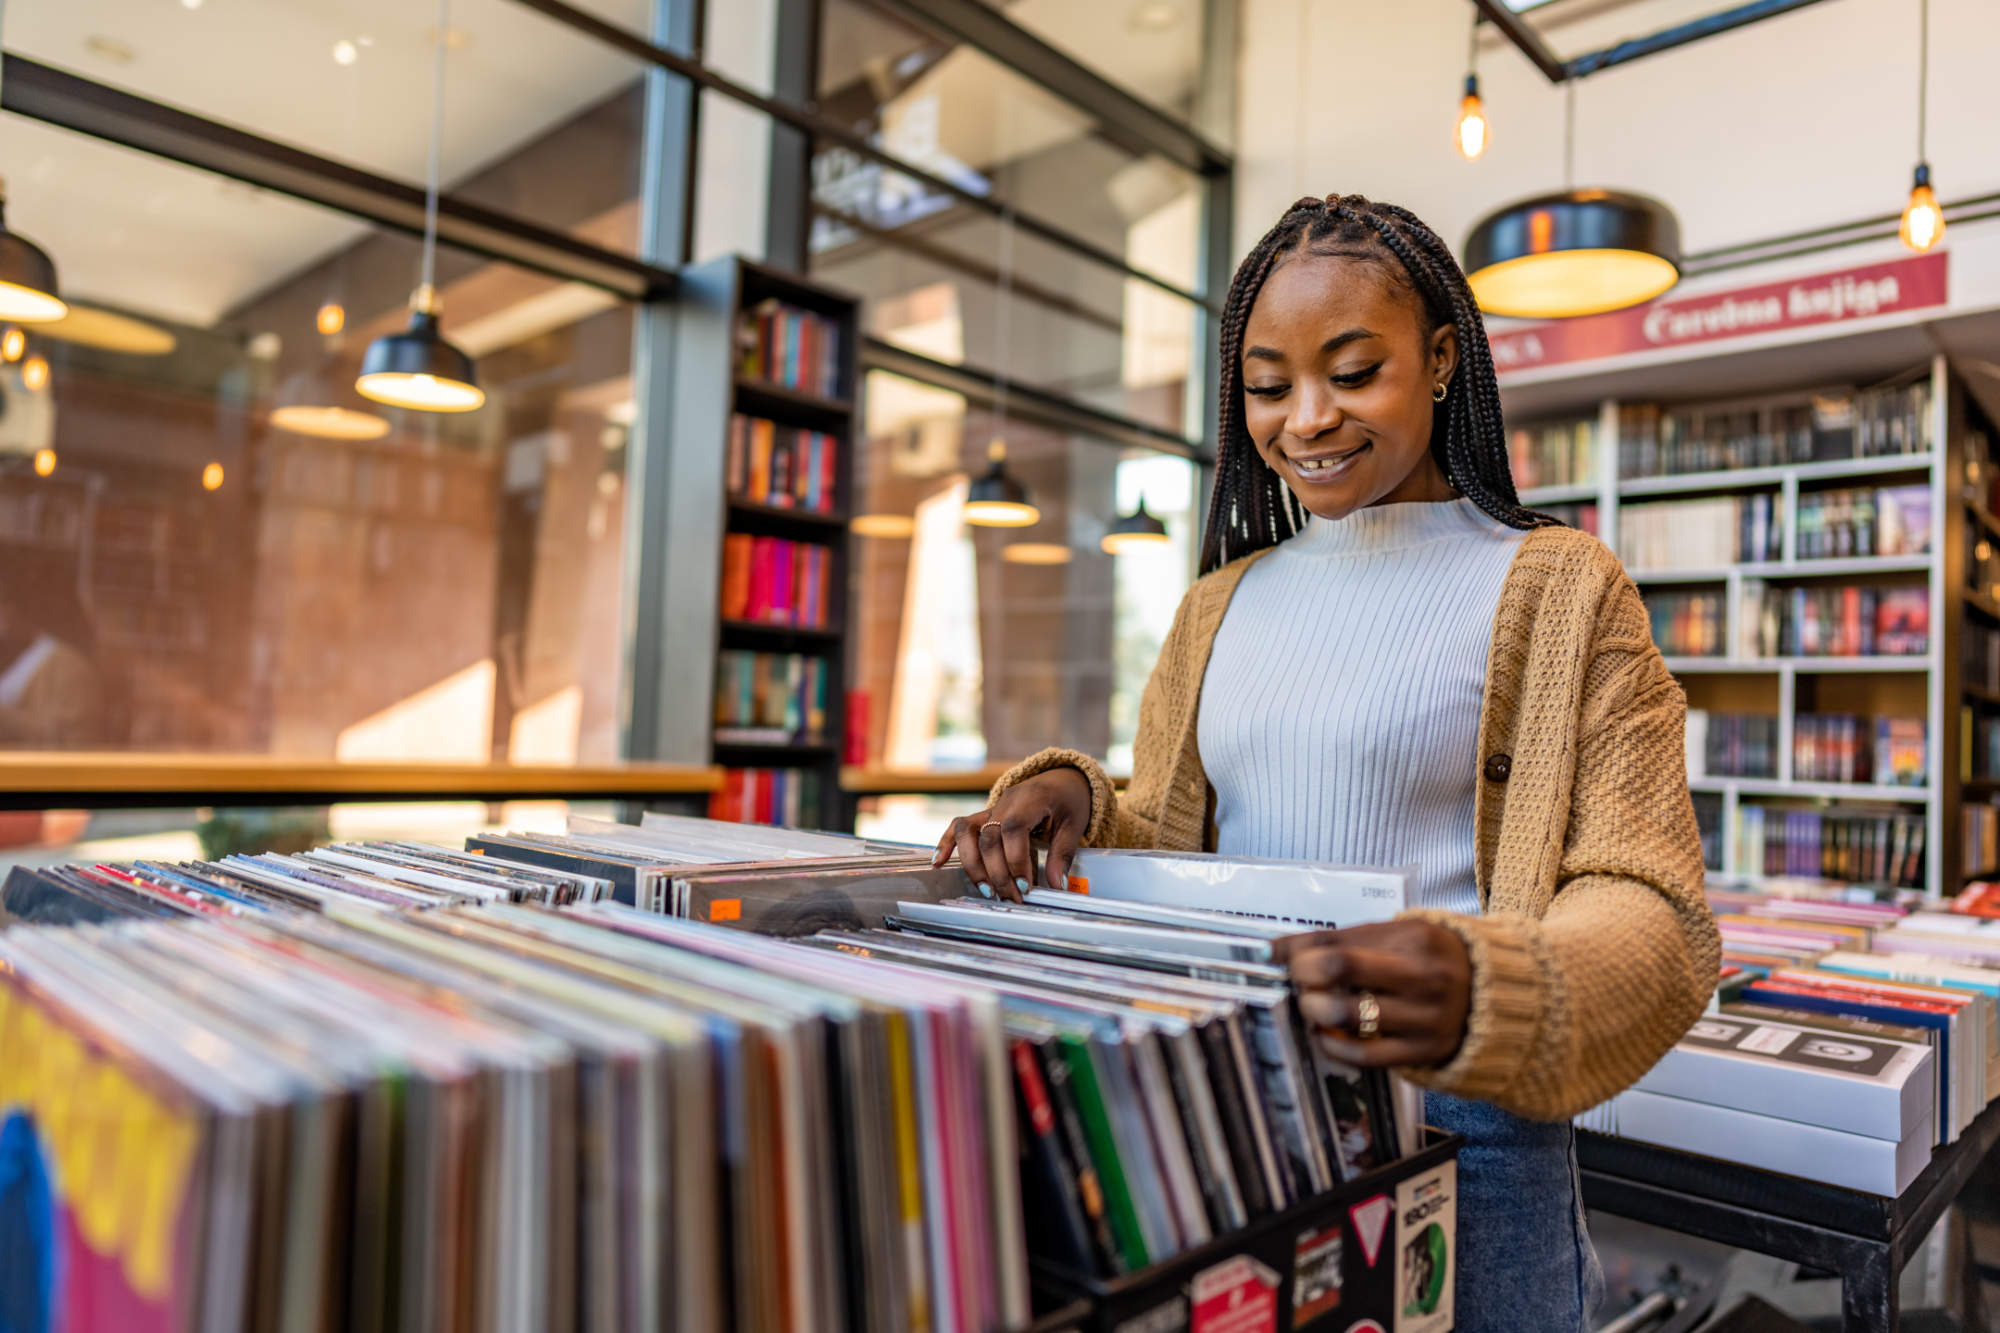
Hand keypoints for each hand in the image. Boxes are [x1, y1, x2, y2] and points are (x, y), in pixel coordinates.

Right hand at [932, 767, 1091, 901]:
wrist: (1061, 780)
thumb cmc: (1068, 801)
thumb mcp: (1074, 825)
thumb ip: (1063, 855)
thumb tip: (1058, 886)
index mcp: (1030, 799)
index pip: (1012, 829)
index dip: (1015, 860)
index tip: (1025, 886)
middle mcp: (1005, 802)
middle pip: (988, 838)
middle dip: (997, 873)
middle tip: (1012, 897)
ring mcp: (991, 808)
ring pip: (967, 833)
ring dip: (972, 865)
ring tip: (985, 891)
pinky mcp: (984, 815)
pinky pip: (958, 827)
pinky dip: (946, 844)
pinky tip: (938, 863)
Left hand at [1273, 920, 1471, 1068]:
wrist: (1495, 997)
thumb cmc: (1432, 960)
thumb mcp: (1400, 936)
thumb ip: (1344, 940)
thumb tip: (1279, 948)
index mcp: (1417, 937)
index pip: (1339, 941)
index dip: (1296, 949)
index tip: (1272, 954)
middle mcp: (1424, 976)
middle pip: (1342, 968)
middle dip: (1304, 974)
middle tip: (1296, 979)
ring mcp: (1426, 1017)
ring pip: (1350, 1014)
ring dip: (1315, 1009)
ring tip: (1311, 1005)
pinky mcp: (1425, 1052)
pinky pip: (1366, 1055)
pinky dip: (1335, 1046)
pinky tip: (1326, 1034)